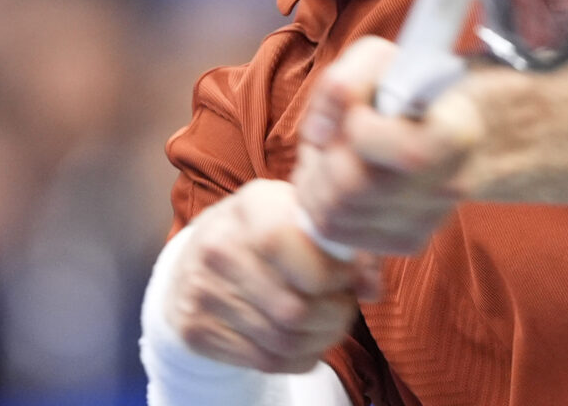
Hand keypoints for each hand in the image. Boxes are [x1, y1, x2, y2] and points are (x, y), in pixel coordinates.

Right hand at [167, 179, 380, 372]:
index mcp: (251, 206)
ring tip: (329, 324)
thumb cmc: (268, 235)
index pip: (289, 246)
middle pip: (294, 308)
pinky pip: (265, 361)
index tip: (348, 277)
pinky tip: (304, 340)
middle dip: (336, 315)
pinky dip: (298, 358)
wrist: (198, 259)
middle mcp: (219, 247)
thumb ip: (345, 247)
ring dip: (321, 339)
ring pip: (284, 341)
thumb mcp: (302, 219)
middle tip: (344, 306)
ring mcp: (202, 292)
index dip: (331, 272)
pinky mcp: (196, 330)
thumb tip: (371, 288)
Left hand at [295, 37, 484, 254]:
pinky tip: (335, 181)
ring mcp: (429, 221)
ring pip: (335, 215)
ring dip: (316, 180)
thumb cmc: (407, 87)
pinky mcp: (407, 242)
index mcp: (456, 134)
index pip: (393, 149)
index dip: (357, 127)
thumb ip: (344, 81)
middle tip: (330, 135)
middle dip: (325, 156)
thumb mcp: (380, 61)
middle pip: (351, 187)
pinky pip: (336, 234)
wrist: (444, 121)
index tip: (359, 110)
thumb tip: (320, 133)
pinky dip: (320, 206)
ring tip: (331, 155)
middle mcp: (449, 185)